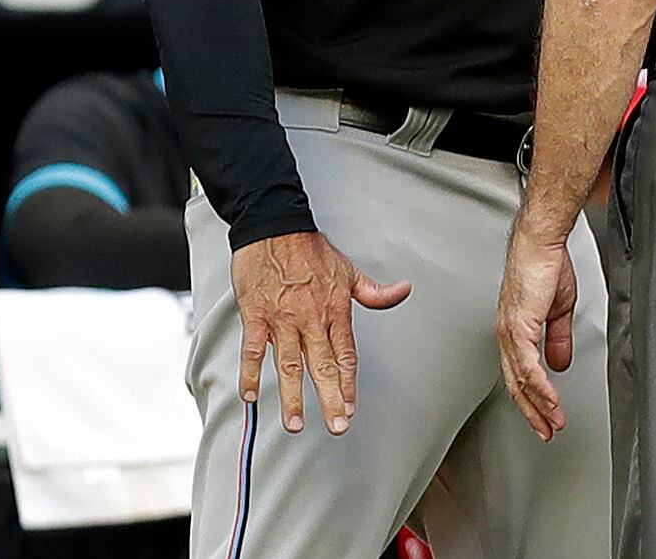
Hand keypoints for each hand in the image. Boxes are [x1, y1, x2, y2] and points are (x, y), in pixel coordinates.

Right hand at [230, 231, 410, 434]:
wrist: (276, 228)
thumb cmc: (311, 250)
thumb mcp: (350, 270)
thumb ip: (374, 291)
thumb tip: (404, 290)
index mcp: (336, 311)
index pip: (346, 354)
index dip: (349, 382)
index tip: (351, 407)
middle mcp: (312, 319)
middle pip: (323, 366)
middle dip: (330, 399)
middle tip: (337, 426)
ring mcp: (283, 319)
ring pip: (290, 364)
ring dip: (293, 396)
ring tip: (295, 424)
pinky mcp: (256, 315)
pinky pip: (254, 349)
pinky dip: (252, 372)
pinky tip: (251, 396)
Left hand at [495, 229, 579, 439]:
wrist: (542, 243)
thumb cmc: (547, 266)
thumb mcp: (558, 310)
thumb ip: (557, 338)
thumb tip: (559, 362)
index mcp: (515, 332)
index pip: (521, 374)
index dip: (534, 399)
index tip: (547, 417)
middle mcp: (507, 336)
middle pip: (516, 385)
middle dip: (533, 412)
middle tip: (546, 431)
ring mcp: (510, 333)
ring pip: (521, 380)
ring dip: (540, 405)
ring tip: (553, 422)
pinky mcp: (518, 327)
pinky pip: (528, 366)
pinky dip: (541, 386)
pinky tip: (551, 399)